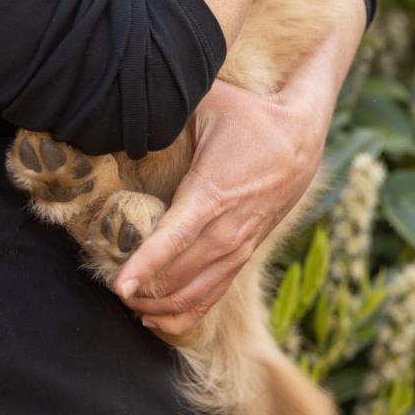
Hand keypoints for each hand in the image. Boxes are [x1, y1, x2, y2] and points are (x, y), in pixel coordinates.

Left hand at [114, 3, 367, 336]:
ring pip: (199, 290)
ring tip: (130, 307)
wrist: (303, 136)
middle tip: (110, 291)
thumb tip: (125, 94)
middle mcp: (228, 227)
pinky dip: (187, 311)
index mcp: (213, 191)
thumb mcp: (210, 101)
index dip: (146, 263)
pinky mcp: (246, 251)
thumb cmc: (249, 115)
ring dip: (163, 304)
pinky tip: (158, 319)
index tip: (120, 284)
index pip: (175, 237)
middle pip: (182, 274)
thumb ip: (170, 102)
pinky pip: (215, 292)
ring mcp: (240, 244)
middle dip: (145, 289)